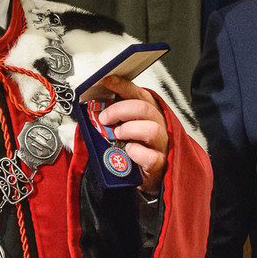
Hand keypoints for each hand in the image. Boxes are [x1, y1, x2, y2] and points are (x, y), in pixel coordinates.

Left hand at [95, 75, 169, 192]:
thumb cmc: (137, 148)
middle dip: (119, 110)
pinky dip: (137, 153)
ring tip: (117, 135)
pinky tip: (129, 151)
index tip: (107, 81)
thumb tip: (95, 105)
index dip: (123, 86)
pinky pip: (151, 157)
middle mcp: (159, 125)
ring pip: (151, 129)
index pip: (139, 93)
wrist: (148, 176)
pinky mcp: (160, 164)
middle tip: (104, 118)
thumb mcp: (126, 127)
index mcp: (150, 113)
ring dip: (129, 130)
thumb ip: (116, 116)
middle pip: (143, 108)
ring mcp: (162, 144)